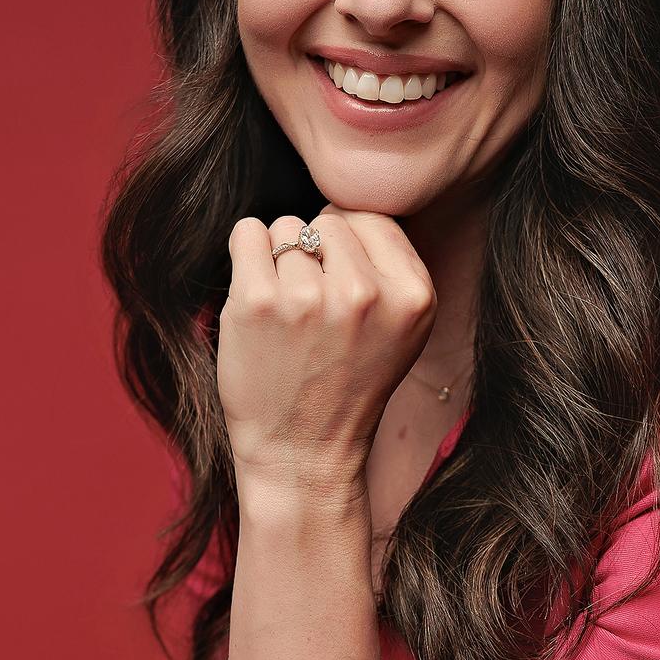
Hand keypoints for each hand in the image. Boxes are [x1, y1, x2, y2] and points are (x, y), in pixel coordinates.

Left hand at [218, 205, 436, 492]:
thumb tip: (341, 205)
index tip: (342, 294)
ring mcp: (309, 297)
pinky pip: (247, 234)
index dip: (350, 251)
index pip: (372, 221)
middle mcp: (366, 294)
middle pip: (327, 221)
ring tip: (288, 318)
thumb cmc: (346, 385)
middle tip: (314, 315)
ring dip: (279, 263)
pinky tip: (258, 302)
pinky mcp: (256, 302)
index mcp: (413, 296)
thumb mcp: (400, 329)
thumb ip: (388, 268)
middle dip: (315, 256)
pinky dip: (246, 258)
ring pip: (286, 228)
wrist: (303, 454)